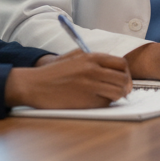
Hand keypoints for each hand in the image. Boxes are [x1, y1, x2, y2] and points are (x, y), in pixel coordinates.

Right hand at [5, 49, 131, 108]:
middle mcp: (93, 70)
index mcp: (91, 57)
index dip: (125, 72)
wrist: (34, 85)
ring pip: (118, 92)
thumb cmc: (53, 72)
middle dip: (125, 86)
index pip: (121, 63)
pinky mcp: (85, 102)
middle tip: (122, 91)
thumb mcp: (73, 57)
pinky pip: (105, 103)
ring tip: (110, 96)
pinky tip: (96, 101)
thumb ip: (93, 58)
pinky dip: (104, 103)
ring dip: (117, 96)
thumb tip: (113, 66)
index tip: (124, 79)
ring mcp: (90, 86)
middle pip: (123, 79)